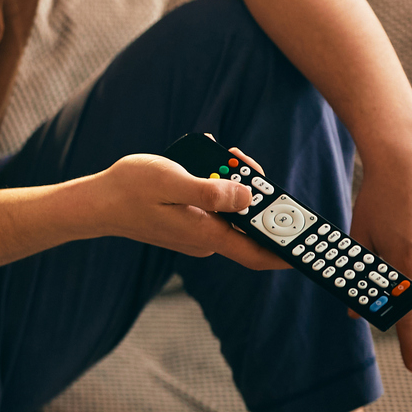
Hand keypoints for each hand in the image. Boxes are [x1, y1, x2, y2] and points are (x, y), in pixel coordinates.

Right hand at [86, 152, 289, 270]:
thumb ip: (210, 190)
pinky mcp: (190, 224)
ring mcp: (198, 233)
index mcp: (206, 234)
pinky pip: (218, 209)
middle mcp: (206, 239)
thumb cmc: (129, 189)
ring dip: (235, 185)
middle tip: (242, 162)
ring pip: (235, 213)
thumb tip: (247, 197)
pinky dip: (219, 188)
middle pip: (251, 225)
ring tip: (219, 157)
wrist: (96, 203)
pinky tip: (205, 166)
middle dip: (258, 194)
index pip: (260, 253)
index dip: (290, 252)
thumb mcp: (171, 180)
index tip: (315, 245)